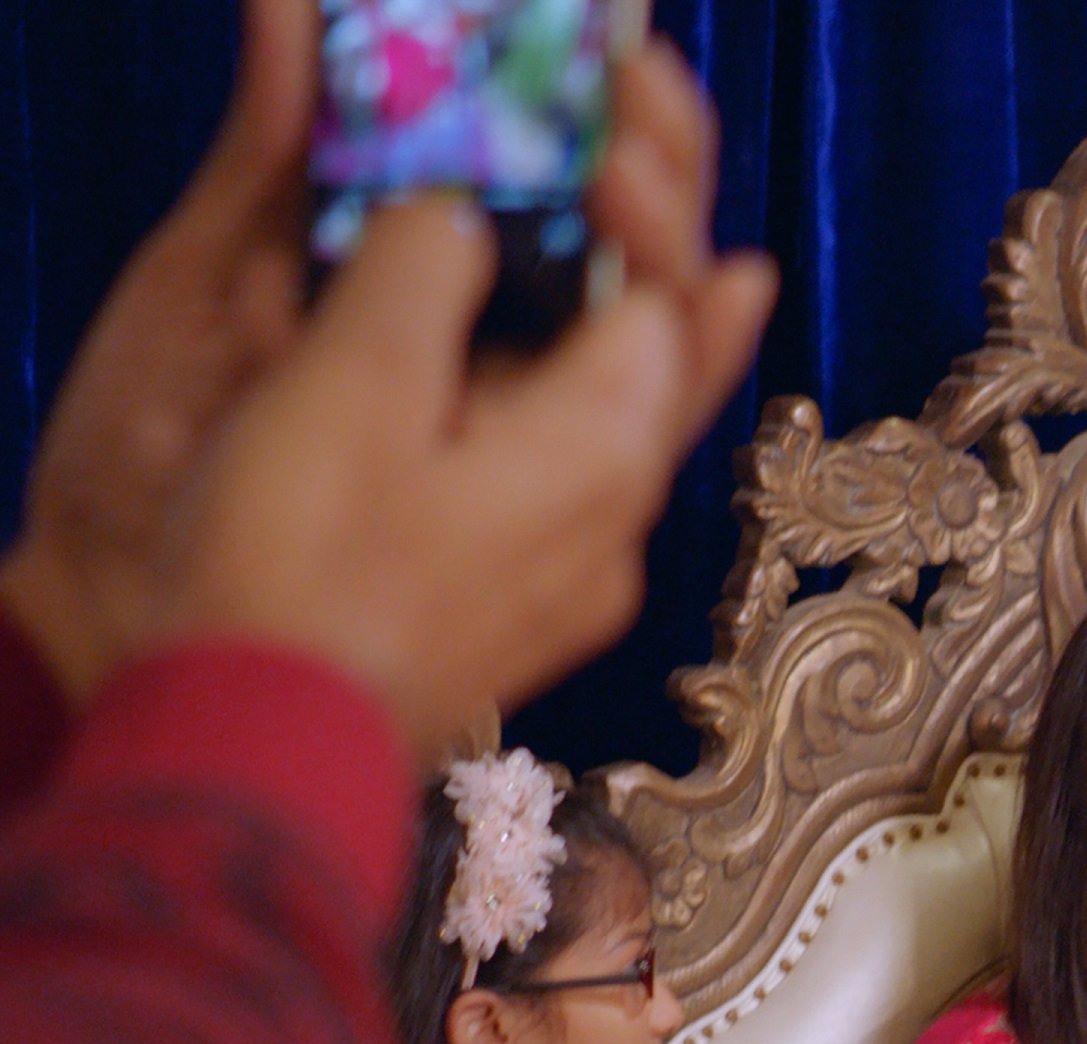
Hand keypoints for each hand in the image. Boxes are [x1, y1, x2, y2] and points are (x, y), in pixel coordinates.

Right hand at [3, 7, 772, 725]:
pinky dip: (574, 373)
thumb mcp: (354, 389)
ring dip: (630, 293)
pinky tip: (548, 341)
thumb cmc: (298, 576)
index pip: (676, 287)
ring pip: (635, 402)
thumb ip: (427, 275)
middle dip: (662, 220)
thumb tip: (468, 214)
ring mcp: (574, 565)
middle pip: (677, 342)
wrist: (256, 748)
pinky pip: (575, 457)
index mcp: (602, 451)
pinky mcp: (516, 593)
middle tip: (635, 115)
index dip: (655, 180)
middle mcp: (617, 516)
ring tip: (628, 197)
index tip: (611, 99)